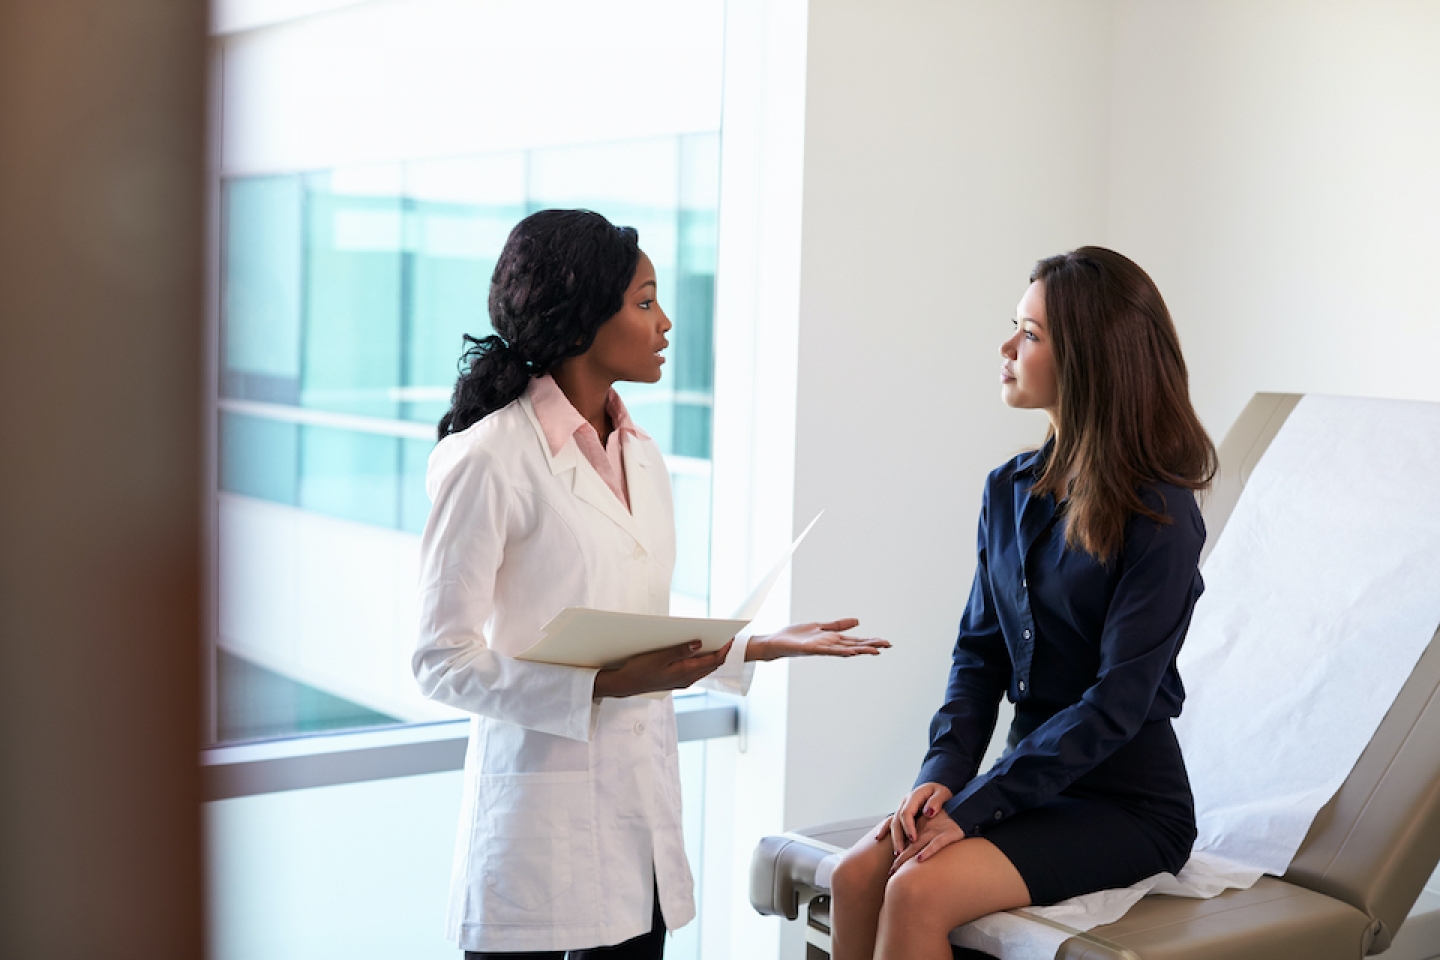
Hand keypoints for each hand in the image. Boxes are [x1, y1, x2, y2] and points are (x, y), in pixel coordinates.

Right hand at [592, 640, 731, 698]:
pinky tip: (696, 651)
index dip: (725, 649)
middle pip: (712, 665)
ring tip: (714, 640)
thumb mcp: (659, 657)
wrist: (626, 684)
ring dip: (711, 656)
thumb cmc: (640, 670)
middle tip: (725, 636)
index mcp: (686, 672)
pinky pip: (695, 670)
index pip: (714, 661)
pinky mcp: (677, 681)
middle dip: (721, 651)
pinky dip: (701, 661)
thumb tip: (699, 644)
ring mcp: (683, 681)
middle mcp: (687, 679)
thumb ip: (680, 650)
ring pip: (704, 668)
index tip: (730, 637)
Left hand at [745, 618, 890, 660]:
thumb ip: (838, 625)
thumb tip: (858, 621)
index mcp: (833, 640)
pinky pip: (828, 650)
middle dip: (871, 645)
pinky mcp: (811, 648)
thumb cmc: (795, 636)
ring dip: (860, 650)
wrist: (776, 642)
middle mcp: (830, 645)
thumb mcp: (820, 626)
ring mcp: (822, 648)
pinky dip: (840, 651)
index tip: (886, 642)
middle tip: (888, 646)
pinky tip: (851, 652)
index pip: (856, 641)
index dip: (871, 641)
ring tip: (875, 651)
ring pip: (845, 649)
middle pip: (854, 645)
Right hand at [879, 782, 953, 856]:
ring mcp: (902, 807)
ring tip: (896, 853)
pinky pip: (890, 821)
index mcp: (914, 796)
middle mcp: (905, 802)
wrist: (938, 789)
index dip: (908, 827)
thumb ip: (936, 801)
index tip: (913, 839)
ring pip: (893, 823)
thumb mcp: (943, 793)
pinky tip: (878, 838)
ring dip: (894, 838)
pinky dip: (884, 829)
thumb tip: (928, 813)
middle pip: (897, 820)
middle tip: (902, 852)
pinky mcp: (902, 813)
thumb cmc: (941, 792)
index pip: (906, 813)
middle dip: (898, 837)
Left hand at [891, 805, 964, 873]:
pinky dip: (928, 851)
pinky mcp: (950, 833)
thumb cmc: (952, 819)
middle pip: (909, 845)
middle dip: (899, 859)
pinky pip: (937, 843)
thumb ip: (926, 838)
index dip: (895, 850)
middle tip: (890, 873)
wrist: (969, 807)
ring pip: (918, 844)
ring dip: (908, 856)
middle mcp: (927, 828)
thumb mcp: (936, 827)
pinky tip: (920, 860)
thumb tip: (917, 856)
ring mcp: (937, 830)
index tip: (889, 867)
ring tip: (898, 867)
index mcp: (922, 826)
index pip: (905, 838)